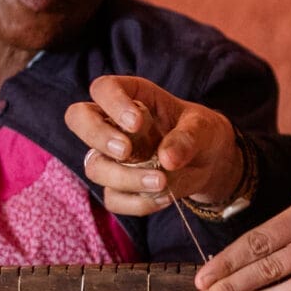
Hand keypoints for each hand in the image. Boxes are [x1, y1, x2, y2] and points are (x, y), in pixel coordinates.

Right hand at [64, 76, 242, 216]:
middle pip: (78, 119)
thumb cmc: (202, 133)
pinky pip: (113, 199)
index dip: (112, 103)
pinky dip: (138, 202)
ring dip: (126, 178)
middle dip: (98, 136)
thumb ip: (188, 138)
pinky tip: (165, 197)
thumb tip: (167, 159)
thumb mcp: (204, 128)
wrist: (212, 163)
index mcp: (132, 97)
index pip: (103, 88)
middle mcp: (113, 124)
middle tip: (126, 151)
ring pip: (95, 166)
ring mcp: (111, 157)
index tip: (136, 123)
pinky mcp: (118, 186)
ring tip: (162, 181)